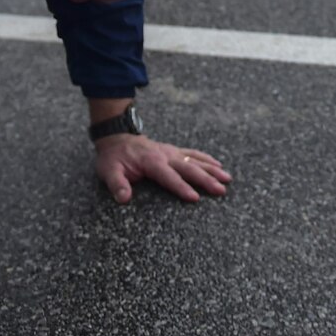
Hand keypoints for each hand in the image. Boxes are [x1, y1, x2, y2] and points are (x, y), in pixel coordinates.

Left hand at [94, 134, 230, 203]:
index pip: (169, 176)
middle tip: (221, 190)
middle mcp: (165, 155)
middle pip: (189, 168)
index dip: (182, 187)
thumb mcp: (108, 171)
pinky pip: (194, 154)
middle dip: (206, 180)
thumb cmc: (113, 158)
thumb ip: (117, 184)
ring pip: (195, 160)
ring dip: (212, 170)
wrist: (116, 137)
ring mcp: (172, 151)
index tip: (195, 197)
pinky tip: (219, 166)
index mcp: (151, 161)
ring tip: (227, 179)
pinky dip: (207, 159)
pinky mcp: (174, 151)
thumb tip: (124, 198)